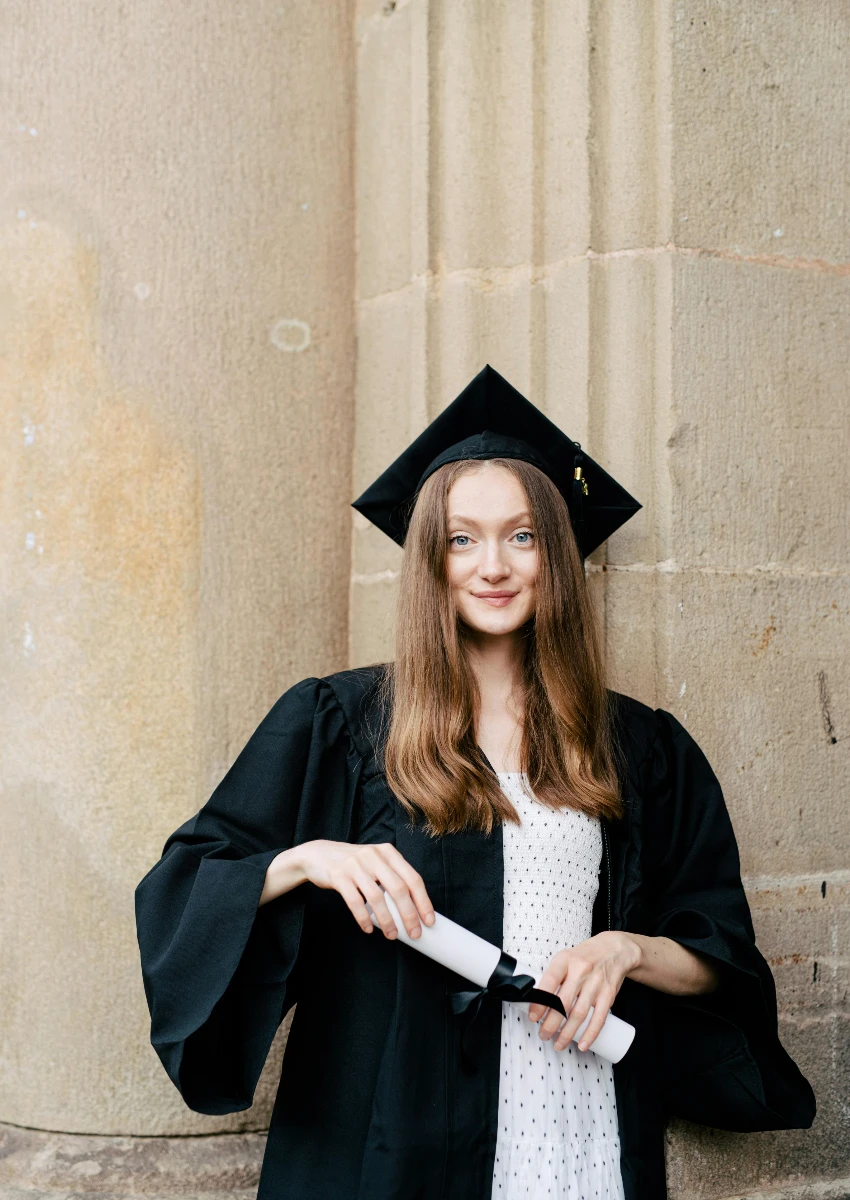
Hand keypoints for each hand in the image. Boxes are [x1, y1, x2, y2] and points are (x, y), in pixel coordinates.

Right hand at [289, 839, 435, 940]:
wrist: (318, 855)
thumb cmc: (354, 864)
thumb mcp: (376, 862)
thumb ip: (392, 877)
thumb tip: (413, 909)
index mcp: (388, 853)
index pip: (413, 878)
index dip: (423, 901)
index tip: (429, 920)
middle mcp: (374, 856)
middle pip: (399, 889)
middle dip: (409, 914)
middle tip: (414, 933)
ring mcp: (356, 865)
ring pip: (377, 897)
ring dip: (387, 920)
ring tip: (392, 935)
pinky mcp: (339, 876)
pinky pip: (355, 901)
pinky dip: (363, 918)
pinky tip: (368, 929)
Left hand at [528, 931, 641, 1051]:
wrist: (614, 949)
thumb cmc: (585, 956)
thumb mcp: (566, 958)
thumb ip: (553, 977)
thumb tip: (537, 1001)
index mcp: (565, 960)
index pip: (549, 983)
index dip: (539, 1002)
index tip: (533, 1017)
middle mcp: (580, 971)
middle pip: (563, 1003)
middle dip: (551, 1024)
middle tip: (543, 1035)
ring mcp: (596, 983)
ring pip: (579, 1014)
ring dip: (567, 1033)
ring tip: (558, 1044)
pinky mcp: (608, 994)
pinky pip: (599, 1018)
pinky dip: (590, 1034)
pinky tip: (583, 1044)